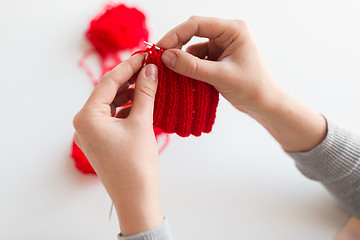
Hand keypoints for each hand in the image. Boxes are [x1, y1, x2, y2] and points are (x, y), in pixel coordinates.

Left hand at [73, 54, 163, 235]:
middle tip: (150, 67)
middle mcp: (84, 123)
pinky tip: (143, 101)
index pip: (108, 82)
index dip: (128, 66)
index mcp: (87, 117)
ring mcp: (91, 133)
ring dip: (130, 93)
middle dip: (129, 79)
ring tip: (149, 82)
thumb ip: (145, 93)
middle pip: (108, 92)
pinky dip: (127, 108)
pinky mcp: (101, 140)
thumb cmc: (136, 165)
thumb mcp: (142, 123)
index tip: (145, 55)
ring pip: (112, 104)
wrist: (135, 199)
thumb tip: (150, 69)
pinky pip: (113, 117)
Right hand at [158, 16, 326, 151]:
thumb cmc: (251, 88)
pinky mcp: (217, 58)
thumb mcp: (219, 76)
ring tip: (171, 72)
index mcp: (233, 30)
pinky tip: (183, 77)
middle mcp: (226, 33)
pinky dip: (189, 67)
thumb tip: (166, 57)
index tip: (160, 48)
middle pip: (193, 33)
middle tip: (160, 58)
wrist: (263, 104)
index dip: (176, 34)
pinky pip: (197, 59)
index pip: (197, 24)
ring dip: (182, 59)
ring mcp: (221, 46)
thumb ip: (192, 66)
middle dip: (176, 45)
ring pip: (193, 48)